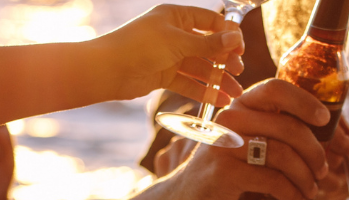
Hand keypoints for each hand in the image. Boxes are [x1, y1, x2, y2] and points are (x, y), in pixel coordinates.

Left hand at [95, 4, 245, 104]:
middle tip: (239, 72)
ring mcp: (169, 56)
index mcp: (176, 16)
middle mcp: (174, 34)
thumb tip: (235, 38)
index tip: (241, 48)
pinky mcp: (163, 75)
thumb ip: (208, 44)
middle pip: (206, 47)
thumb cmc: (139, 46)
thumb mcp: (178, 42)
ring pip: (199, 67)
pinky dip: (203, 91)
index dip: (227, 34)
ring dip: (217, 80)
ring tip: (235, 93)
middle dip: (224, 60)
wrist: (107, 70)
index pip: (209, 21)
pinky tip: (219, 101)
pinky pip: (188, 82)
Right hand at [135, 79, 331, 199]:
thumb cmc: (230, 168)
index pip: (274, 89)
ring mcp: (224, 144)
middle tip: (323, 171)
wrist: (187, 195)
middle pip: (287, 126)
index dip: (304, 100)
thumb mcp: (250, 141)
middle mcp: (229, 119)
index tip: (324, 118)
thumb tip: (326, 129)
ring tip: (311, 189)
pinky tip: (295, 198)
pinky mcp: (223, 172)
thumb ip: (276, 130)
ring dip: (306, 176)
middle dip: (315, 152)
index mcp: (239, 106)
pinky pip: (273, 179)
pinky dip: (292, 192)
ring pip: (283, 154)